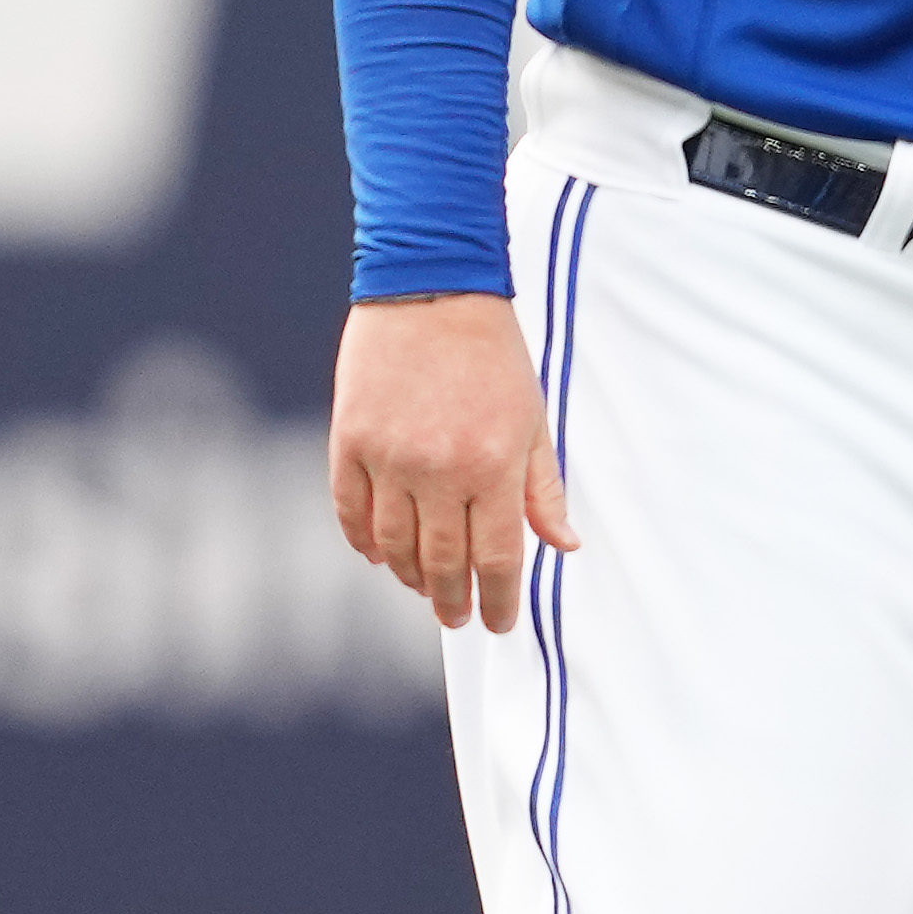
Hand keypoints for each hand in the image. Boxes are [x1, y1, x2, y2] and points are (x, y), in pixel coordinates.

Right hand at [332, 293, 578, 634]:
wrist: (432, 290)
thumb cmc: (494, 357)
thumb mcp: (534, 420)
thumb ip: (543, 489)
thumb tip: (563, 547)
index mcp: (493, 466)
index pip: (497, 558)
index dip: (497, 600)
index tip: (496, 623)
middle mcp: (439, 469)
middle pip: (442, 562)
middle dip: (452, 600)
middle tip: (457, 617)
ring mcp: (389, 457)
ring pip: (392, 545)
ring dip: (408, 576)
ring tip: (423, 586)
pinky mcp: (349, 440)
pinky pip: (350, 511)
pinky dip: (363, 542)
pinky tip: (378, 555)